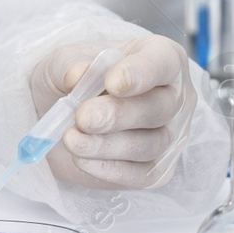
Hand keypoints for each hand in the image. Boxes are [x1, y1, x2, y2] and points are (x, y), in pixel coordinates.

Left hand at [28, 36, 197, 189]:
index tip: (113, 83)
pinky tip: (81, 159)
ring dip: (107, 144)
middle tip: (83, 117)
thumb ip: (71, 64)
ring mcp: (169, 135)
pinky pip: (141, 175)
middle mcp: (173, 96)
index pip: (163, 62)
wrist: (60, 115)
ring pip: (150, 144)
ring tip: (71, 139)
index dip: (141, 73)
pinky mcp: (156, 169)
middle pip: (159, 108)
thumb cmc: (74, 79)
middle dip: (118, 114)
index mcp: (160, 57)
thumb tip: (78, 75)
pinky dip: (109, 169)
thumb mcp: (64, 61)